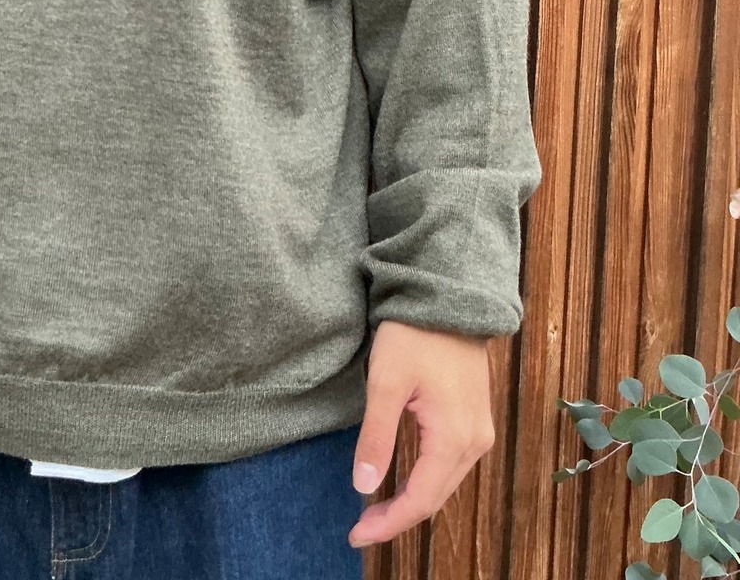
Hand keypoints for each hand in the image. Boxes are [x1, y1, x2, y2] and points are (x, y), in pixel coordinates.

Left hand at [347, 319, 496, 547]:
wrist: (448, 299)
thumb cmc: (414, 335)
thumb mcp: (386, 382)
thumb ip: (376, 436)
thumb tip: (363, 485)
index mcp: (455, 438)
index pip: (421, 500)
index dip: (389, 523)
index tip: (356, 534)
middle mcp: (475, 443)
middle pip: (435, 497)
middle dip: (397, 517)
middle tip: (359, 528)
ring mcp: (478, 432)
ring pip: (444, 483)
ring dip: (411, 501)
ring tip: (374, 511)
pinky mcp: (473, 420)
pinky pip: (449, 465)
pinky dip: (424, 480)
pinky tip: (401, 482)